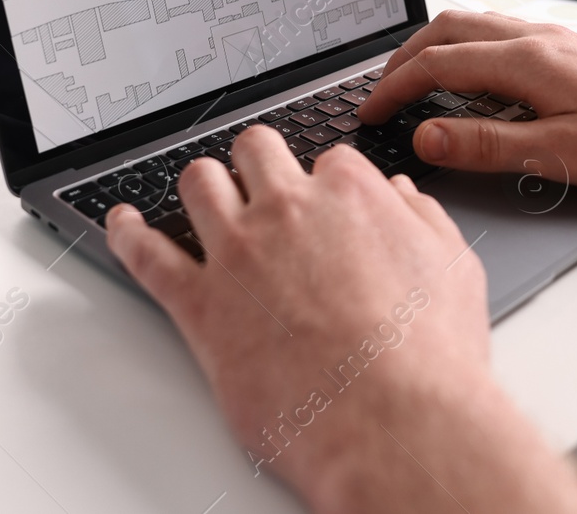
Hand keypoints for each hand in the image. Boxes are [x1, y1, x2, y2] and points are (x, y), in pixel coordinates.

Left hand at [107, 126, 576, 512]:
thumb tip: (402, 195)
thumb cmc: (429, 358)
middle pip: (253, 151)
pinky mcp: (200, 306)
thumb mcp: (453, 270)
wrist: (394, 423)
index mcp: (350, 194)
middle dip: (256, 162)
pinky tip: (122, 224)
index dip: (325, 183)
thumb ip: (422, 220)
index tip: (324, 199)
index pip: (327, 160)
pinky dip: (126, 234)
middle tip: (259, 184)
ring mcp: (238, 254)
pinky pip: (146, 255)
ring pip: (198, 184)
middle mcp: (287, 210)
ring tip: (203, 197)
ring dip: (202, 186)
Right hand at [361, 10, 576, 194]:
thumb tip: (426, 136)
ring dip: (434, 48)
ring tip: (414, 82)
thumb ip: (486, 145)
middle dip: (404, 59)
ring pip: (473, 26)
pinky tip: (473, 80)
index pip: (437, 64)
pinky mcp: (569, 50)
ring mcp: (554, 39)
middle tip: (380, 94)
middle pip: (447, 30)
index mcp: (527, 60)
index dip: (394, 88)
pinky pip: (499, 34)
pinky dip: (466, 49)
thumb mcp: (558, 156)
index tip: (369, 113)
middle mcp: (537, 38)